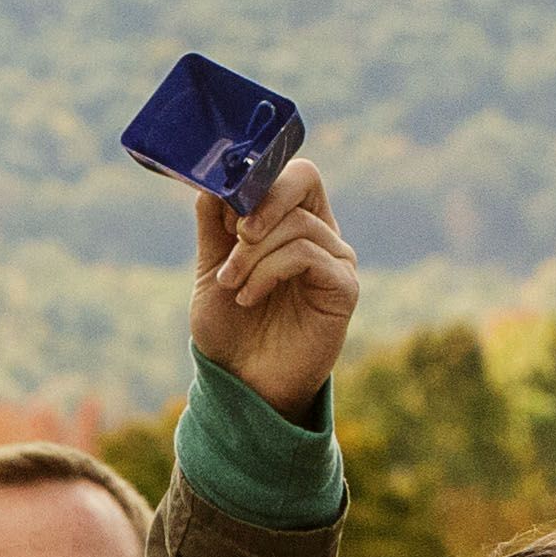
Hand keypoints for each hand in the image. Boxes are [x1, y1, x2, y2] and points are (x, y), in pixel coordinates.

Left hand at [187, 157, 361, 416]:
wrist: (241, 383)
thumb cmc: (230, 329)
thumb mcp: (212, 269)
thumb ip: (215, 225)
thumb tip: (211, 182)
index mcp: (292, 223)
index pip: (290, 172)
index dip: (255, 181)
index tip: (222, 212)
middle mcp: (320, 234)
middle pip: (303, 179)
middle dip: (258, 203)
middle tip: (233, 237)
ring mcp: (336, 259)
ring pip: (296, 223)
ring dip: (252, 253)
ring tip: (232, 285)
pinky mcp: (344, 286)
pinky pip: (308, 253)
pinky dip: (269, 270)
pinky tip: (249, 297)